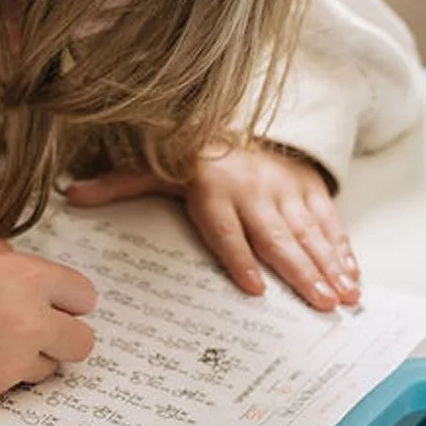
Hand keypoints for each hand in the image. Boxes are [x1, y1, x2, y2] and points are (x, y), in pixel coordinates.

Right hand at [0, 241, 96, 405]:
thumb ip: (0, 258)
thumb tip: (18, 262)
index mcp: (24, 277)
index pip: (83, 295)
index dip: (68, 299)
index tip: (54, 303)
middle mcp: (27, 320)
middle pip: (82, 341)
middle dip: (63, 335)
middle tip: (36, 329)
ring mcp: (11, 360)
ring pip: (50, 368)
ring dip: (32, 358)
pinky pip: (15, 384)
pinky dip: (1, 374)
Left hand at [64, 144, 359, 310]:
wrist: (237, 122)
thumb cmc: (191, 157)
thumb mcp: (153, 167)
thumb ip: (118, 185)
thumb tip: (71, 195)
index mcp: (213, 189)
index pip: (226, 229)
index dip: (240, 257)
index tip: (254, 287)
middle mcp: (253, 190)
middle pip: (278, 238)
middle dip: (301, 272)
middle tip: (321, 303)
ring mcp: (285, 189)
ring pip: (309, 233)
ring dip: (329, 266)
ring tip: (343, 297)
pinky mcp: (308, 189)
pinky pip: (329, 222)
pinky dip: (344, 250)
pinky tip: (354, 278)